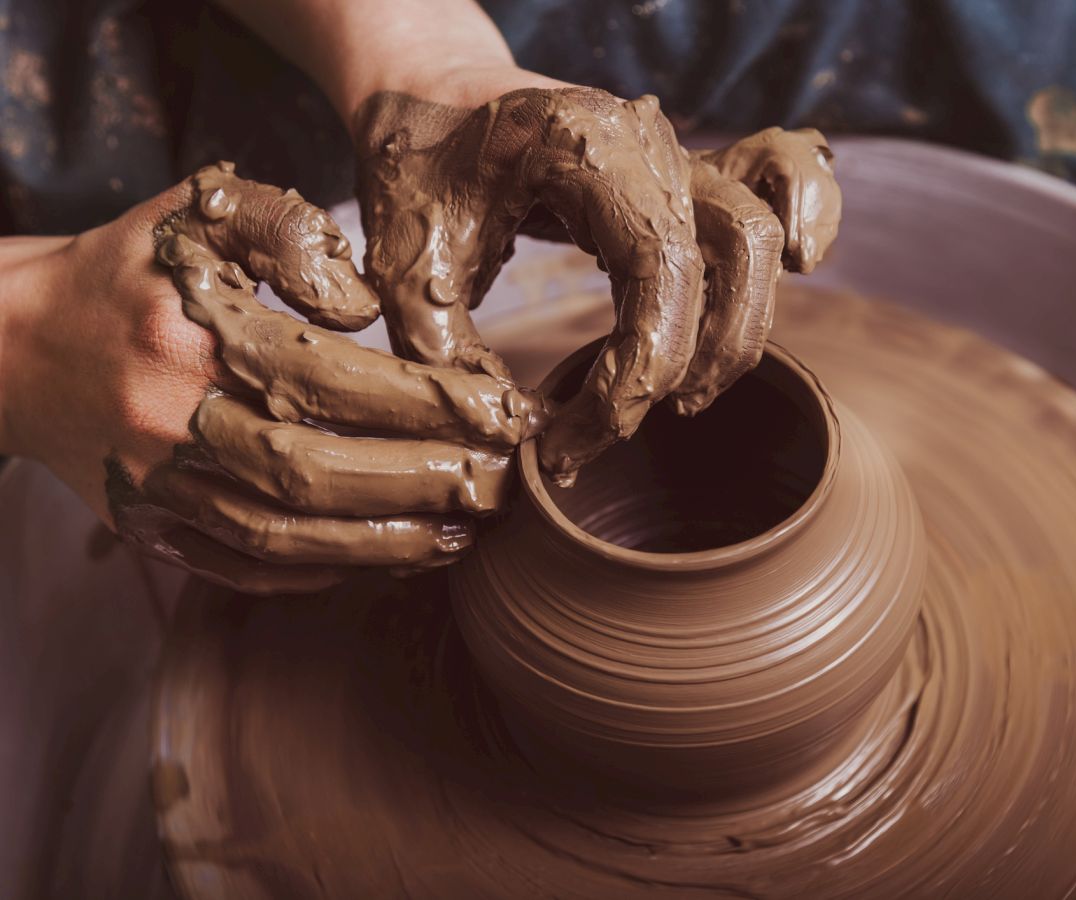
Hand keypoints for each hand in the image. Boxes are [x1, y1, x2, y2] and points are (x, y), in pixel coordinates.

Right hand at [0, 163, 547, 593]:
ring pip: (284, 538)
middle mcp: (171, 424)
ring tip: (460, 537)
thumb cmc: (127, 271)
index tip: (498, 413)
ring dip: (382, 545)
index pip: (333, 381)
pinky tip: (382, 561)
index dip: (425, 404)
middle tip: (499, 487)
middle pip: (317, 473)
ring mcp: (157, 489)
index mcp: (192, 338)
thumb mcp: (200, 213)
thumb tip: (362, 308)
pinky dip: (319, 574)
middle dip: (421, 484)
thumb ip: (288, 232)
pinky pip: (242, 568)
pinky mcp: (151, 528)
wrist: (15, 344)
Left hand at [354, 86, 839, 485]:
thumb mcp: (406, 256)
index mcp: (588, 149)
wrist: (430, 92)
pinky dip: (806, 209)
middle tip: (620, 428)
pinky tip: (804, 262)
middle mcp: (651, 143)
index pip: (659, 274)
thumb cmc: (419, 163)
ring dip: (744, 324)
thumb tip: (509, 429)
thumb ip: (443, 346)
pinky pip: (775, 175)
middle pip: (734, 254)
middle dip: (692, 362)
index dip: (632, 375)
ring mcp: (675, 152)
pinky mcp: (681, 171)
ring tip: (688, 396)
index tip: (569, 439)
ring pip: (761, 230)